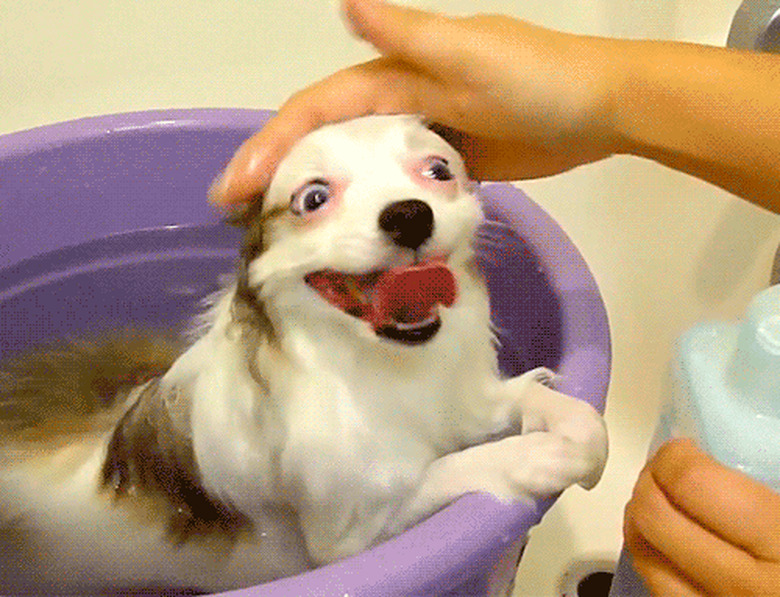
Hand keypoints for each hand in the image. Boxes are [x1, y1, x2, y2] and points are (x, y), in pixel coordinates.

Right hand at [209, 0, 618, 204]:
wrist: (602, 110)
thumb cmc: (537, 80)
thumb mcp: (469, 54)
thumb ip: (408, 37)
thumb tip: (345, 2)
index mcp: (394, 76)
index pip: (317, 111)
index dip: (272, 144)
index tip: (234, 190)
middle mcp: (399, 106)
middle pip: (326, 142)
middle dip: (280, 176)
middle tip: (241, 222)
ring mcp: (422, 140)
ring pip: (357, 170)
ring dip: (321, 199)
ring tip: (284, 240)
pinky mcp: (445, 169)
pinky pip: (397, 192)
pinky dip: (372, 212)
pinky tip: (354, 241)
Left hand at [624, 438, 779, 594]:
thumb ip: (773, 492)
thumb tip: (725, 457)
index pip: (692, 484)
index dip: (676, 456)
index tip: (685, 451)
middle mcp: (744, 593)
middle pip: (655, 520)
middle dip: (650, 483)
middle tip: (666, 472)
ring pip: (648, 565)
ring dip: (642, 525)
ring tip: (660, 506)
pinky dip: (660, 568)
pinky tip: (674, 554)